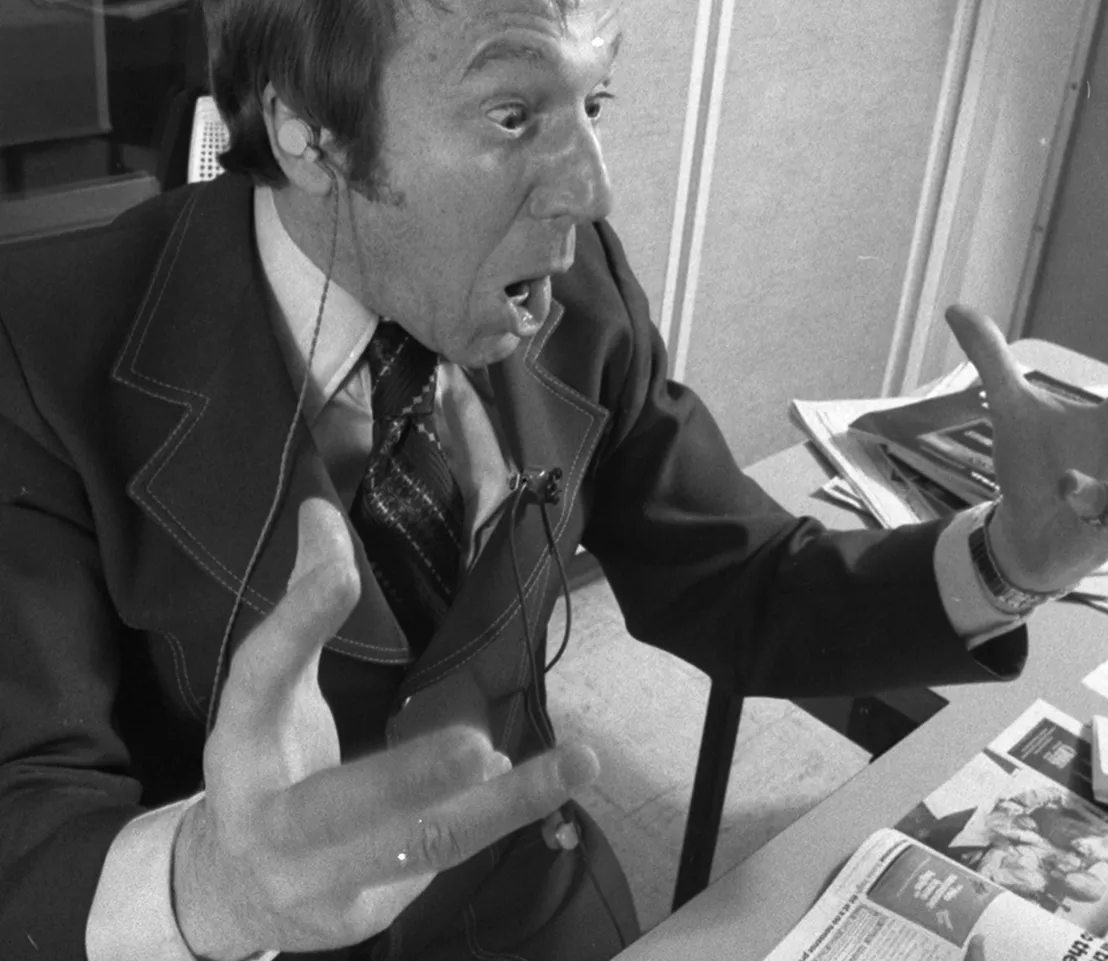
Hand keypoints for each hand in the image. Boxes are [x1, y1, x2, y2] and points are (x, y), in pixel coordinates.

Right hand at [173, 498, 598, 958]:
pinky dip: (506, 817)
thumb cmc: (264, 768)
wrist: (231, 891)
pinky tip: (561, 777)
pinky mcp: (370, 907)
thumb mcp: (269, 693)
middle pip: (334, 807)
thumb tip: (322, 509)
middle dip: (404, 781)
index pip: (260, 680)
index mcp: (238, 749)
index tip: (339, 564)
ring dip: (493, 807)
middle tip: (473, 747)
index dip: (297, 623)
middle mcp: (269, 824)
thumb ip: (302, 607)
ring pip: (415, 846)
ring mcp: (319, 878)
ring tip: (566, 763)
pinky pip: (449, 856)